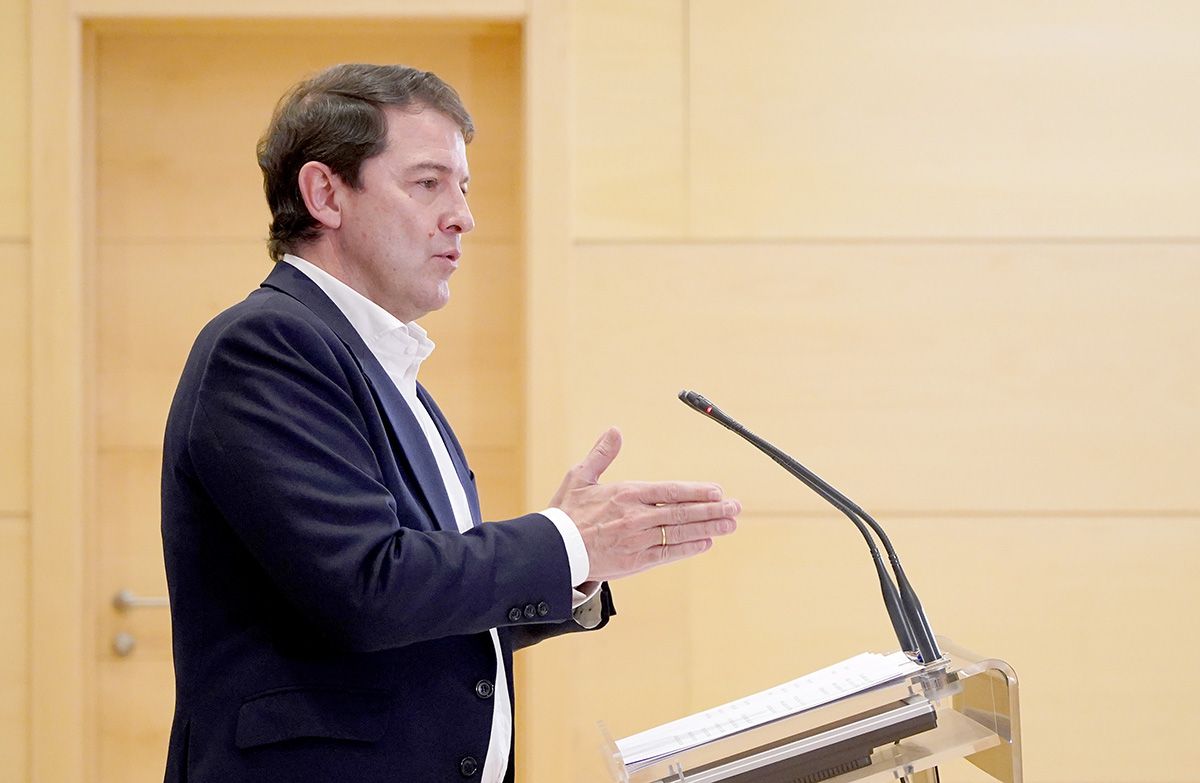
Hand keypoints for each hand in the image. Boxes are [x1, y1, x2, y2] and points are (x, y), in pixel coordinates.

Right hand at [550, 427, 739, 581]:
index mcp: (627, 494)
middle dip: (712, 510)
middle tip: (736, 508)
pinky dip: (689, 548)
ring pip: (680, 533)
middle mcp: (637, 517)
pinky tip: (706, 543)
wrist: (554, 550)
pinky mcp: (635, 561)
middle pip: (682, 512)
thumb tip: (614, 431)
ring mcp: (638, 540)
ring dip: (708, 528)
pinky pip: (668, 553)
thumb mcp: (580, 476)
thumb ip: (602, 454)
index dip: (696, 492)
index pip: (670, 492)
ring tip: (730, 525)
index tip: (717, 490)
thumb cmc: (566, 513)